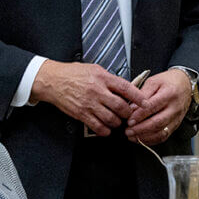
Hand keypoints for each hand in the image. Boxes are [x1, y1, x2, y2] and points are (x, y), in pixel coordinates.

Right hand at [31, 60, 145, 135]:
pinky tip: (106, 128)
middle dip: (129, 113)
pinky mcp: (81, 114)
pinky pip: (97, 126)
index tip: (145, 102)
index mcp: (102, 78)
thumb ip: (109, 78)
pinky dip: (105, 130)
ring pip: (111, 118)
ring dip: (117, 122)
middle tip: (130, 115)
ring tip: (118, 121)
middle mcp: (97, 91)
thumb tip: (124, 86)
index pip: (126, 88)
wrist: (53, 80)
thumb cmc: (72, 73)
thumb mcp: (94, 69)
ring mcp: (89, 104)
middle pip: (120, 107)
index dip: (138, 97)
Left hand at [125, 69, 190, 144]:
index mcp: (169, 93)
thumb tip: (131, 108)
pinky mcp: (176, 125)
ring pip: (161, 132)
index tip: (129, 120)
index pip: (153, 106)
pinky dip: (151, 140)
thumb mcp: (154, 81)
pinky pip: (164, 137)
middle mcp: (175, 108)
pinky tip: (141, 139)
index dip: (140, 115)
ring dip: (145, 137)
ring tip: (132, 136)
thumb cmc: (168, 82)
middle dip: (141, 129)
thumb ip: (142, 94)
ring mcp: (176, 118)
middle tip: (128, 131)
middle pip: (158, 122)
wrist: (186, 85)